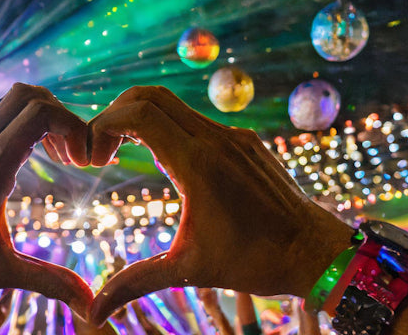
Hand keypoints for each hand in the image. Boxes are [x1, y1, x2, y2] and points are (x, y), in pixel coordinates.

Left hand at [0, 83, 92, 314]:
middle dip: (63, 116)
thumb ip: (48, 282)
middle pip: (29, 95)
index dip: (73, 127)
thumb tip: (90, 304)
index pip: (39, 114)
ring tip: (59, 156)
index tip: (84, 161)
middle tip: (75, 155)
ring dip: (44, 117)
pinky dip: (25, 123)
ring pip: (13, 99)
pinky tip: (32, 158)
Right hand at [85, 86, 352, 324]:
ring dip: (141, 119)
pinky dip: (169, 128)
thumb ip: (135, 283)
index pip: (138, 115)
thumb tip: (94, 313)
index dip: (104, 124)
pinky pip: (197, 120)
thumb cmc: (254, 262)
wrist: (316, 252)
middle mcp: (216, 140)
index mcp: (198, 164)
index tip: (92, 156)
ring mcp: (234, 136)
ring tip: (123, 152)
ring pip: (174, 105)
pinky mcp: (246, 142)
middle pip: (150, 96)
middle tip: (100, 148)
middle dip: (115, 113)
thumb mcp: (188, 270)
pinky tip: (162, 160)